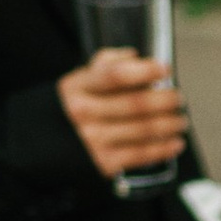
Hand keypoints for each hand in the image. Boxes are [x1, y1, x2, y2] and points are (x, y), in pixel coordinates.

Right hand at [58, 49, 187, 184]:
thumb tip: (136, 57)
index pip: (115, 76)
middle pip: (135, 104)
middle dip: (164, 101)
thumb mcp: (78, 81)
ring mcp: (93, 140)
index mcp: (77, 86)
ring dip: (169, 124)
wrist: (39, 147)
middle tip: (178, 98)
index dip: (144, 71)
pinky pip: (141, 155)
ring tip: (181, 120)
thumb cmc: (71, 108)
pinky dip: (163, 148)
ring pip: (143, 130)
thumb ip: (105, 65)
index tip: (164, 68)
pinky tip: (175, 142)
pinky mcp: (103, 163)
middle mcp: (84, 113)